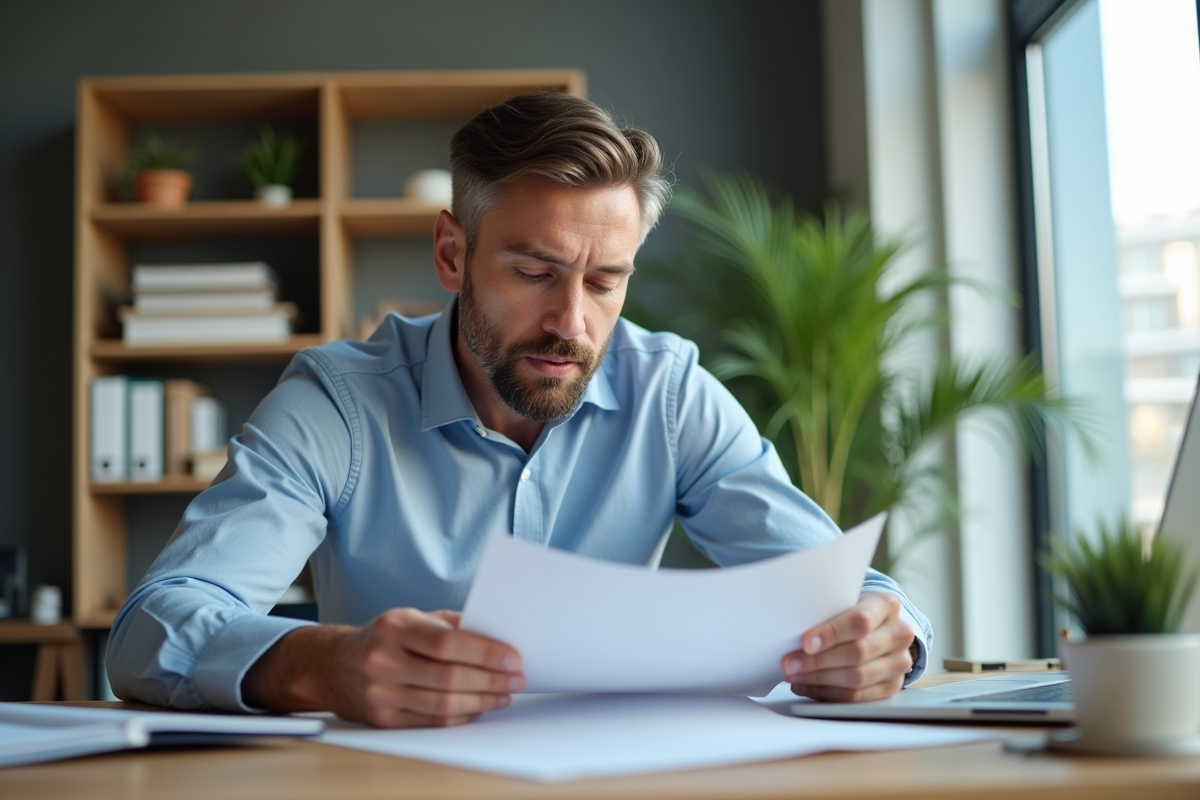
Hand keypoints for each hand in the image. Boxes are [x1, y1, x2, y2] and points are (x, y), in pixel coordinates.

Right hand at [243, 608, 523, 727]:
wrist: (330, 665)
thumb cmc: (381, 637)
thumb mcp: (410, 616)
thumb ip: (450, 624)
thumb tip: (495, 633)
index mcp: (393, 628)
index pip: (447, 643)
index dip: (485, 653)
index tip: (512, 657)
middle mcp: (382, 661)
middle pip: (448, 677)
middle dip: (490, 680)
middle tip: (517, 679)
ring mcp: (380, 693)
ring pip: (442, 704)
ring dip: (481, 701)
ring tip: (504, 695)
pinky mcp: (382, 719)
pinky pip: (431, 721)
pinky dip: (460, 715)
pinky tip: (479, 707)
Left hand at [782, 592, 914, 701]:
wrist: (881, 626)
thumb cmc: (854, 611)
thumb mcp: (845, 600)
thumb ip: (828, 611)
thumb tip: (792, 632)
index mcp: (886, 605)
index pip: (860, 621)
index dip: (831, 634)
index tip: (805, 643)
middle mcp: (899, 634)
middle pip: (858, 653)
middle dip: (818, 661)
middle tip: (790, 664)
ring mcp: (899, 662)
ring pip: (857, 678)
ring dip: (819, 680)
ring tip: (795, 676)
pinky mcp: (892, 686)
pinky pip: (857, 697)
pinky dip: (827, 693)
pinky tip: (807, 686)